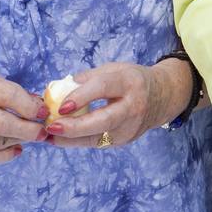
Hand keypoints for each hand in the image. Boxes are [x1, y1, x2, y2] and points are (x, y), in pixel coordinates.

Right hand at [0, 66, 46, 163]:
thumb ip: (9, 89)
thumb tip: (38, 105)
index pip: (7, 97)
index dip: (30, 106)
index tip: (44, 111)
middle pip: (2, 124)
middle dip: (29, 129)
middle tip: (44, 130)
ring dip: (18, 140)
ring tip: (31, 136)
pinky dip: (3, 155)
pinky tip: (16, 149)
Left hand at [44, 60, 188, 148]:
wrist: (162, 96)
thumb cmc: (132, 79)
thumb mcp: (113, 69)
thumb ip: (87, 78)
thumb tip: (57, 89)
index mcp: (130, 82)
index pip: (103, 89)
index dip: (81, 96)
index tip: (61, 105)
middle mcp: (133, 106)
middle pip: (103, 120)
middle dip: (75, 126)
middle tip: (51, 127)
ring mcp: (131, 127)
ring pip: (98, 137)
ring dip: (70, 139)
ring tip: (48, 136)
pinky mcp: (125, 140)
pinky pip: (97, 142)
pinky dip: (77, 141)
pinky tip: (60, 139)